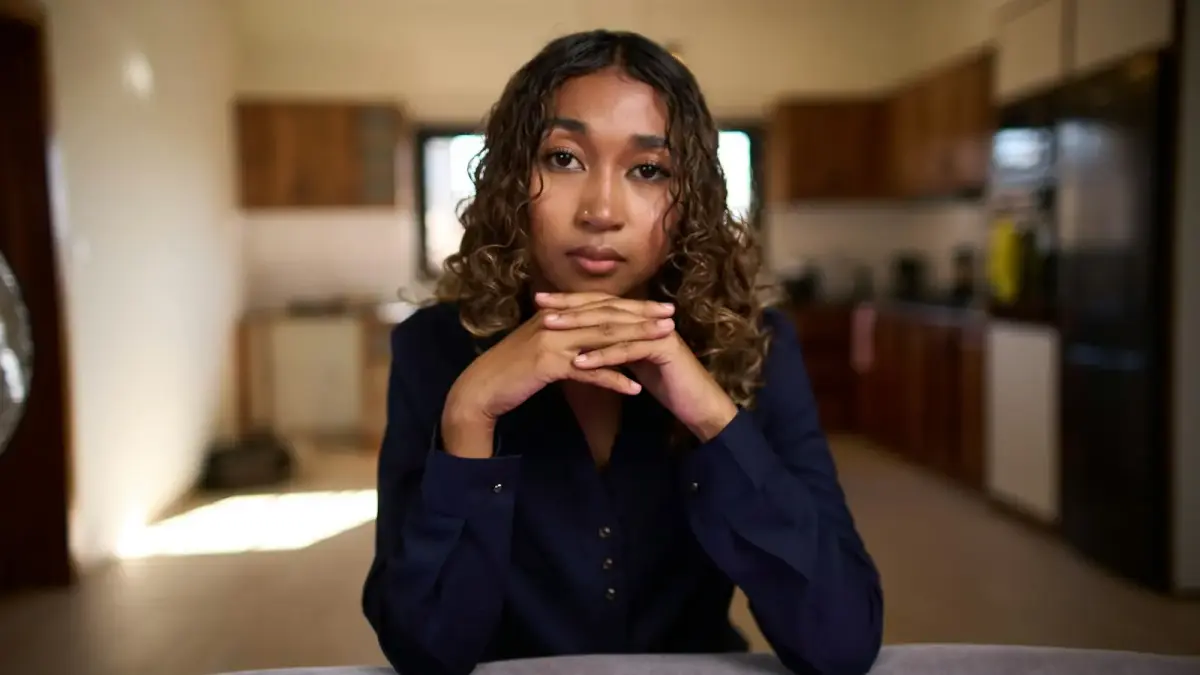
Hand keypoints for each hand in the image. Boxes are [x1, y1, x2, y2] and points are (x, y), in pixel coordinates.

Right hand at [441, 298, 676, 457]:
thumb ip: (564, 336)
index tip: (661, 307)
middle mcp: (556, 320)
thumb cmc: (512, 370)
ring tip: (664, 343)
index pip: (601, 304)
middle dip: (642, 316)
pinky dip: (613, 378)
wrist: (480, 388)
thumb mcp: (540, 345)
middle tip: (672, 318)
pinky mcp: (548, 364)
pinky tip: (634, 388)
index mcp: (556, 313)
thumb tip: (590, 338)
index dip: (633, 305)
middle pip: (607, 316)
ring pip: (602, 338)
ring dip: (636, 340)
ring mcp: (551, 340)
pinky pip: (588, 370)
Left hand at [535, 293, 738, 441]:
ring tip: (549, 329)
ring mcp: (657, 330)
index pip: (599, 304)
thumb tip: (584, 341)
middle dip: (569, 307)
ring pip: (612, 325)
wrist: (698, 403)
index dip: (570, 301)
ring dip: (578, 328)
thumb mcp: (633, 361)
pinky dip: (602, 356)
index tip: (540, 302)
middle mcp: (647, 318)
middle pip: (603, 308)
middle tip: (539, 306)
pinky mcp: (664, 348)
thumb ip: (613, 347)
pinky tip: (578, 362)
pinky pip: (627, 351)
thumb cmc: (665, 384)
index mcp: (638, 318)